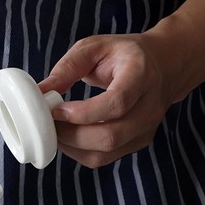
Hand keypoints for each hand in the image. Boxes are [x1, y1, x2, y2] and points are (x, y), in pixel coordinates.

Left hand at [38, 30, 177, 168]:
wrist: (164, 65)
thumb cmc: (124, 54)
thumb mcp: (95, 47)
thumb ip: (68, 67)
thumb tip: (40, 92)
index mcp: (141, 76)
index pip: (117, 103)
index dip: (83, 113)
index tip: (56, 109)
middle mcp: (149, 106)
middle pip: (110, 135)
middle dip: (71, 134)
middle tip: (48, 122)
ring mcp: (147, 128)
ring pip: (106, 152)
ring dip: (72, 146)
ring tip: (55, 129)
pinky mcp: (139, 142)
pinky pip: (105, 157)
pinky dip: (79, 152)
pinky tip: (68, 136)